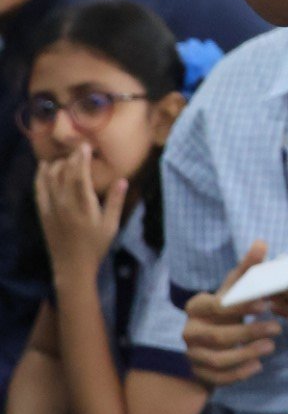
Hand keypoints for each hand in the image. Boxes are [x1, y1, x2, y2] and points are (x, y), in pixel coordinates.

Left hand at [35, 147, 126, 279]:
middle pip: (64, 173)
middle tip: (78, 149)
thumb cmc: (95, 247)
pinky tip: (44, 166)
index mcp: (83, 206)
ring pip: (50, 178)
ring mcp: (51, 208)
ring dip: (57, 164)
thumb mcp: (111, 226)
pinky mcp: (43, 213)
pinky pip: (39, 189)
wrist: (72, 267)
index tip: (85, 145)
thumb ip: (115, 202)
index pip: (80, 175)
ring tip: (66, 157)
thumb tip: (122, 180)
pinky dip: (40, 175)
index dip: (81, 158)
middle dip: (71, 157)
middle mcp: (65, 204)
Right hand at [182, 242, 280, 387]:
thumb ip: (248, 269)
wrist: (209, 342)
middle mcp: (189, 331)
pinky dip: (239, 373)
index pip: (218, 306)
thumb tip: (262, 243)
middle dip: (250, 332)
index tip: (266, 304)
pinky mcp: (198, 373)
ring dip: (248, 353)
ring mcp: (192, 354)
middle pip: (219, 336)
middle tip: (277, 329)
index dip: (242, 305)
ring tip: (271, 346)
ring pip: (219, 359)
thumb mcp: (235, 289)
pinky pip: (218, 378)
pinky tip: (258, 365)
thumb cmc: (226, 310)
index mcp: (196, 307)